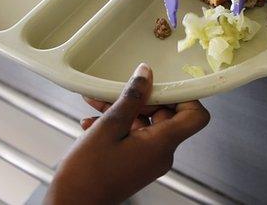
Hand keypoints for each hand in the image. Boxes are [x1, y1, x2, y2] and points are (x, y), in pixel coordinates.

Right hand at [45, 64, 209, 204]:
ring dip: (124, 110)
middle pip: (167, 115)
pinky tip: (94, 121)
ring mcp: (149, 160)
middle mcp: (161, 154)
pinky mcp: (136, 163)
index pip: (196, 115)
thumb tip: (146, 75)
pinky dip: (119, 125)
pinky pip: (135, 136)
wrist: (70, 204)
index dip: (184, 96)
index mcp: (162, 145)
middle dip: (143, 98)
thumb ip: (132, 97)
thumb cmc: (87, 174)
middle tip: (119, 90)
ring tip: (98, 103)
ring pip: (146, 123)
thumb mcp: (109, 126)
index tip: (162, 84)